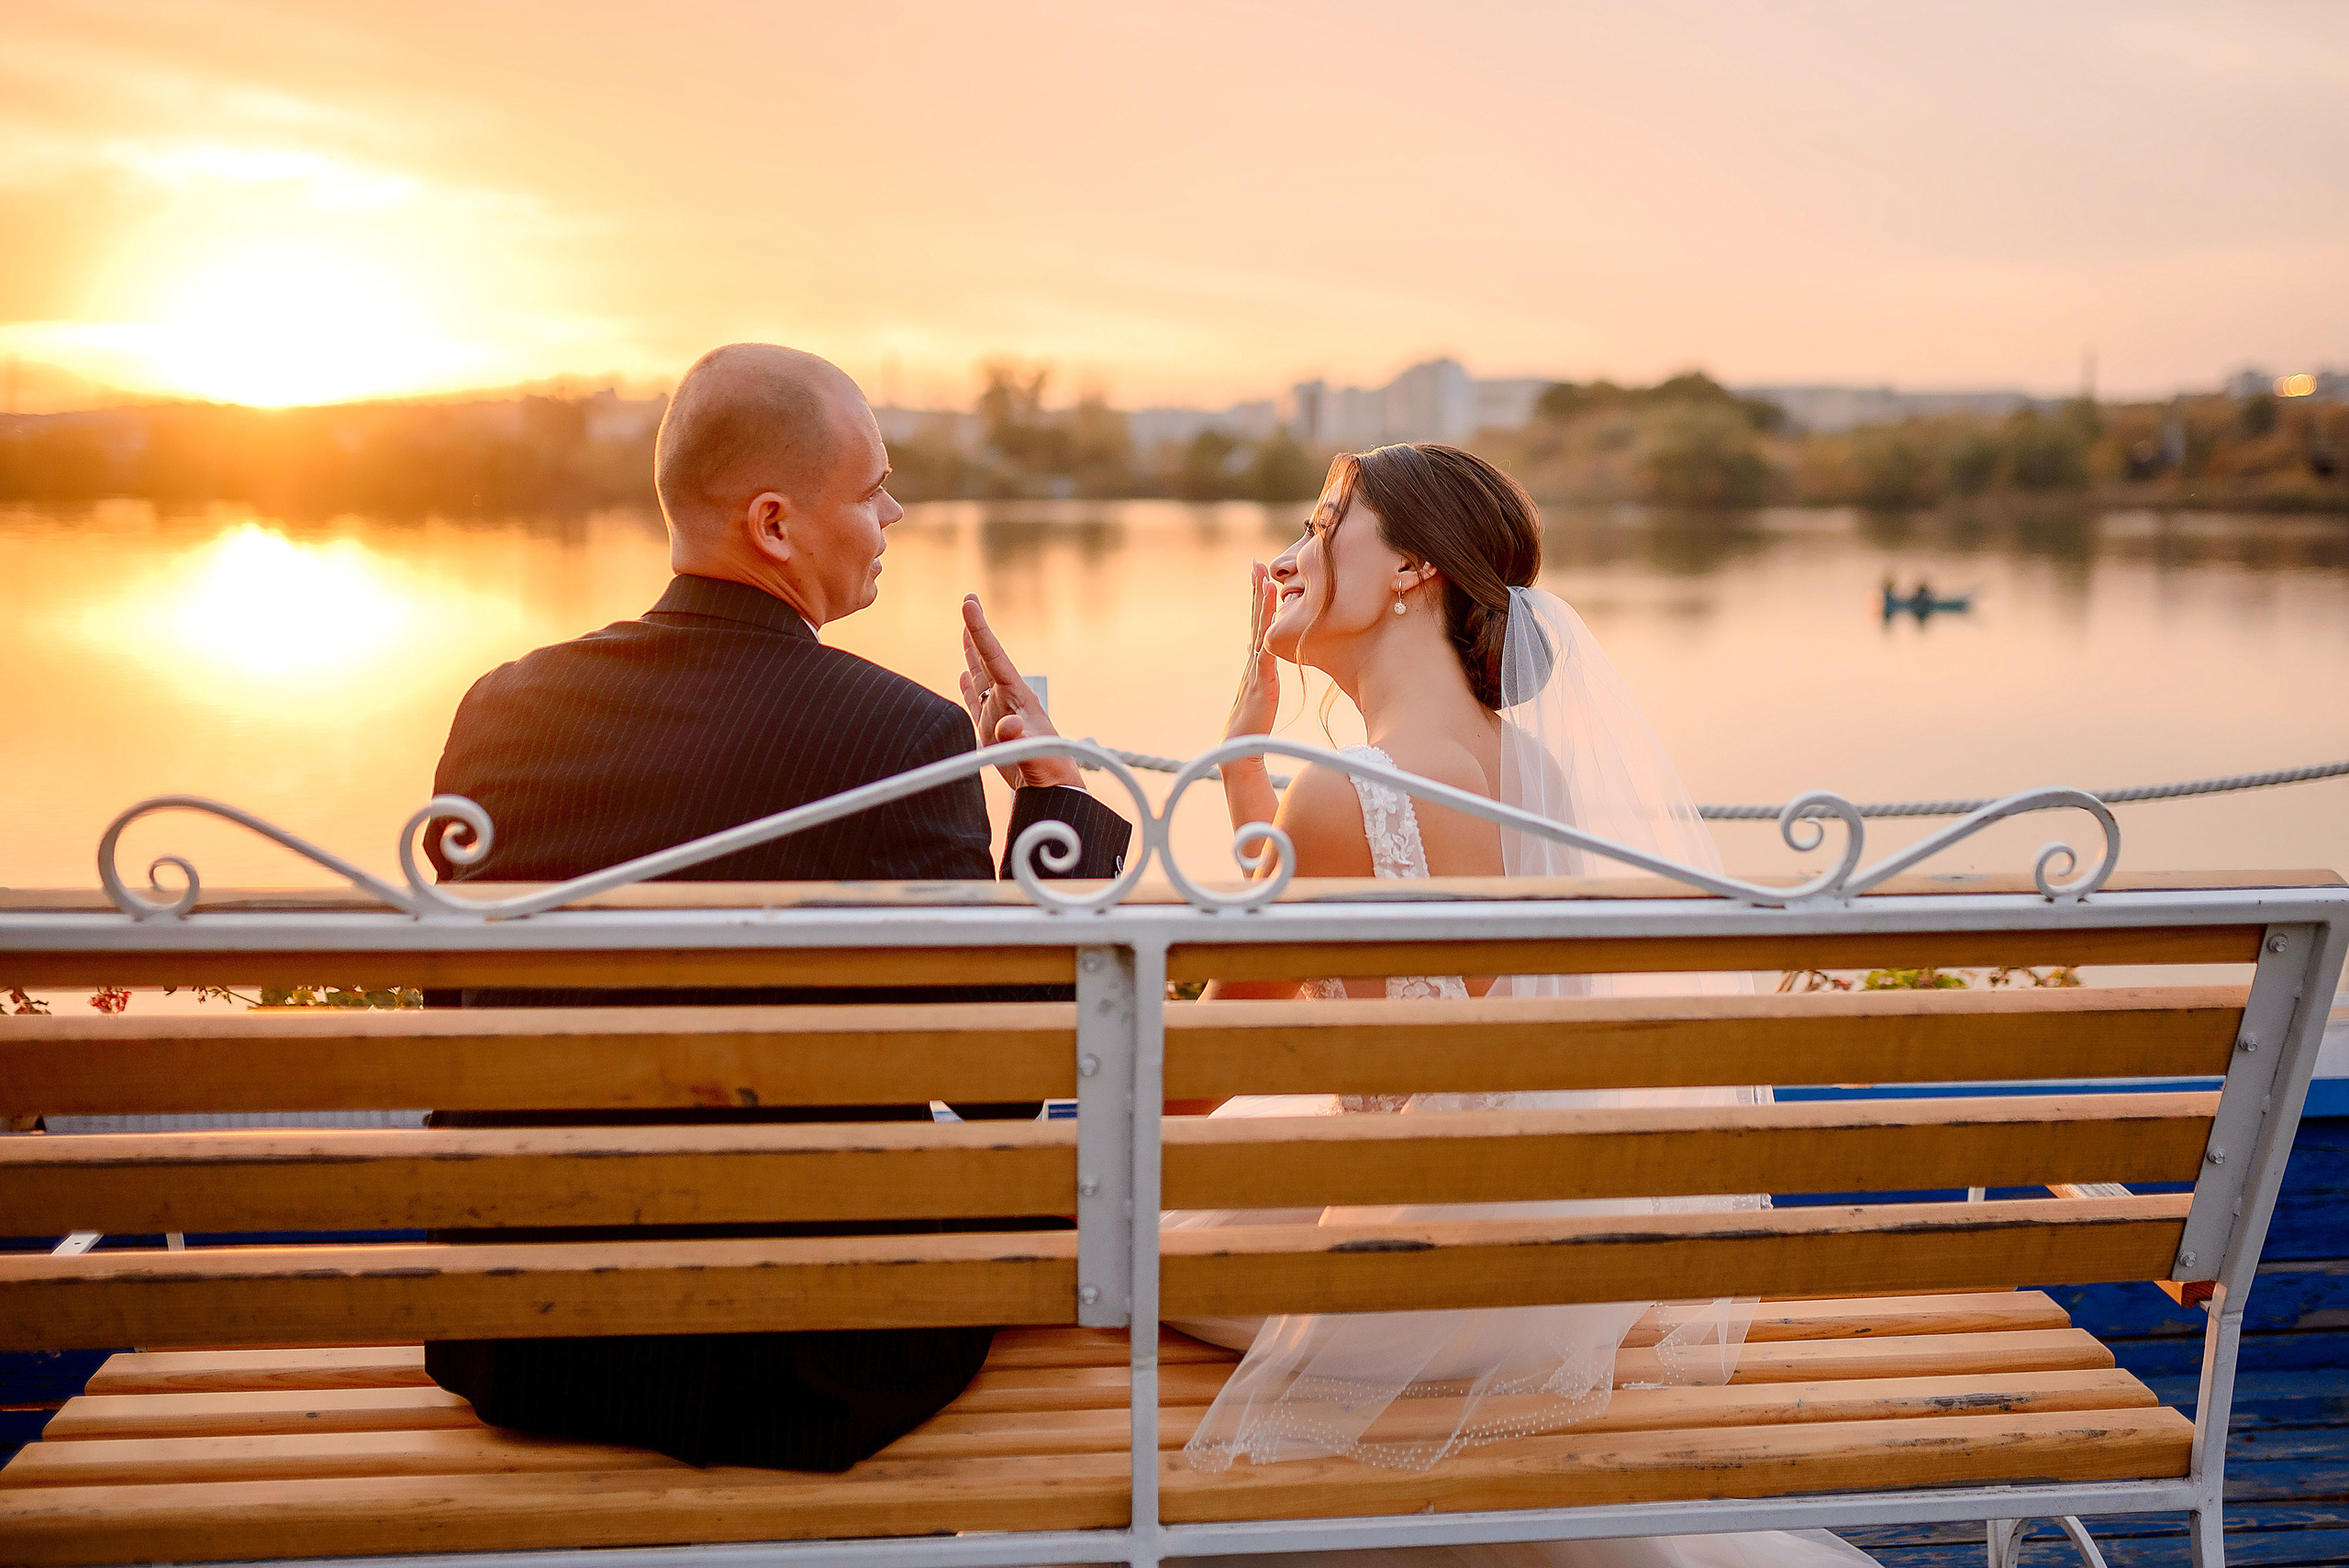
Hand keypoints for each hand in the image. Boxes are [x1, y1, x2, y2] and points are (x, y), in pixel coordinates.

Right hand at [959, 595, 1082, 790]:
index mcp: (1018, 696)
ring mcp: (1000, 712)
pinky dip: (968, 687)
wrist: (1052, 789)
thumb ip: (1018, 739)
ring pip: (980, 676)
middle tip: (969, 600)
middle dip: (977, 630)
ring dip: (972, 653)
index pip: (994, 656)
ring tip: (965, 630)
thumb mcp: (1033, 753)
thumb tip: (1008, 725)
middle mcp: (1009, 699)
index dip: (980, 630)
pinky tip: (963, 676)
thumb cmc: (1049, 770)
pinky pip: (975, 702)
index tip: (969, 604)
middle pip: (987, 658)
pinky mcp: (992, 730)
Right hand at [1223, 560, 1282, 751]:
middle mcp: (1251, 662)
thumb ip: (1257, 669)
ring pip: (1257, 631)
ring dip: (1260, 604)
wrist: (1240, 752)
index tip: (1259, 574)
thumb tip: (1255, 649)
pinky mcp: (1260, 683)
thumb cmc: (1250, 726)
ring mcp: (1254, 671)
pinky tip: (1272, 619)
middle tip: (1256, 563)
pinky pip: (1264, 653)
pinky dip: (1267, 632)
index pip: (1256, 625)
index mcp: (1254, 664)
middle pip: (1253, 619)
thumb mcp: (1255, 691)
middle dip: (1254, 591)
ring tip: (1263, 579)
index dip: (1257, 600)